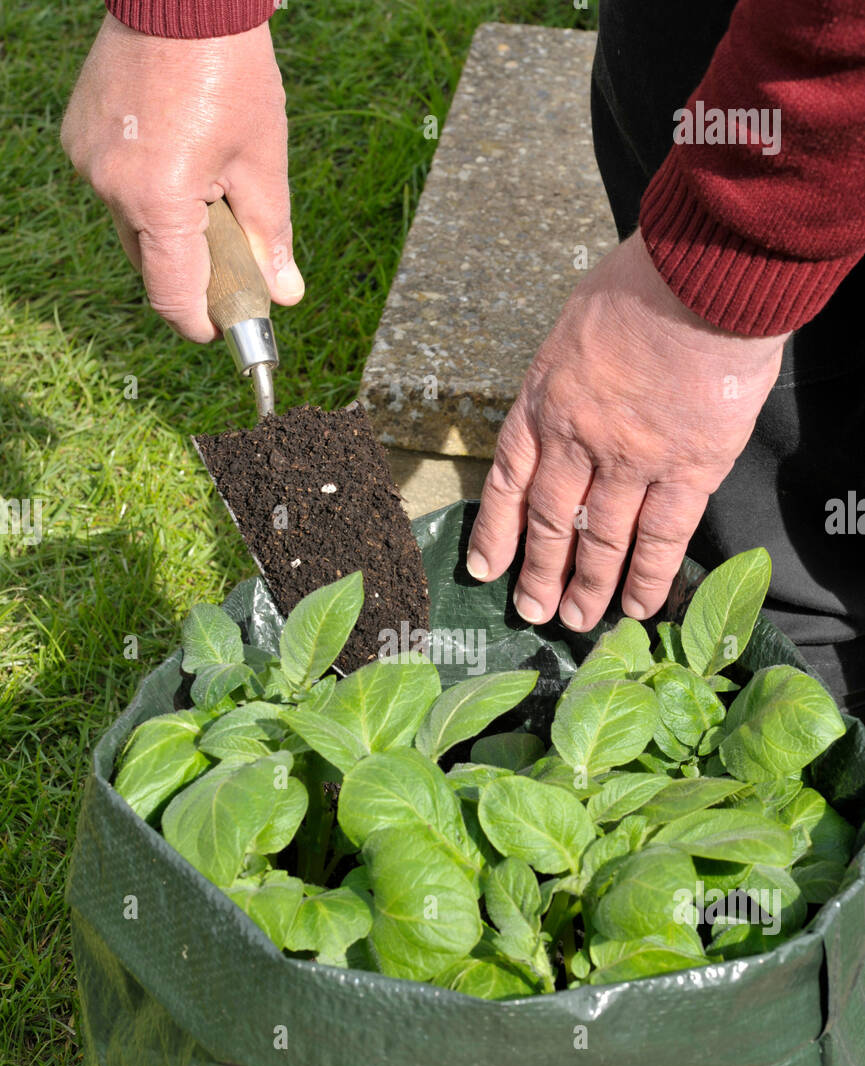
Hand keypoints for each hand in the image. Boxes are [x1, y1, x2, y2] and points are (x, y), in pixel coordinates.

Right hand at [61, 14, 302, 340]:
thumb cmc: (231, 73)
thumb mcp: (263, 162)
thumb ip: (270, 237)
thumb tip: (285, 296)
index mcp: (159, 202)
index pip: (173, 297)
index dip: (200, 323)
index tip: (222, 326)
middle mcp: (112, 188)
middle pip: (152, 265)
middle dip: (191, 269)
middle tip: (232, 248)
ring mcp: (89, 162)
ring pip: (132, 226)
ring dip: (168, 226)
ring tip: (206, 179)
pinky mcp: (79, 137)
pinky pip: (115, 187)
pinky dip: (145, 189)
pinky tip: (175, 152)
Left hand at [466, 232, 786, 629]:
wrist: (705, 275)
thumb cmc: (645, 281)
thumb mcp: (576, 322)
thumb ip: (569, 372)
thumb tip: (572, 398)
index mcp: (545, 399)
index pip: (509, 478)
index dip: (496, 529)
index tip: (486, 568)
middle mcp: (578, 439)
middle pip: (551, 521)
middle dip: (540, 572)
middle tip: (533, 611)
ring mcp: (632, 460)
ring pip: (602, 539)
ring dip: (589, 585)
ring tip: (578, 620)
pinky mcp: (687, 470)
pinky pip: (661, 538)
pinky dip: (648, 576)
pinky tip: (639, 606)